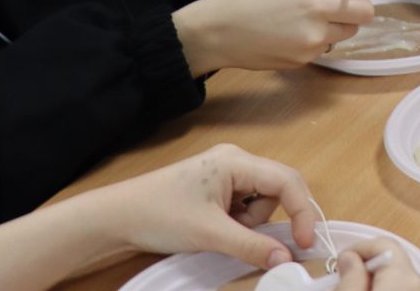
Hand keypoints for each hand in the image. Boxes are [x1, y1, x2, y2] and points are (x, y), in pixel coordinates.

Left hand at [89, 143, 326, 271]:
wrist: (116, 218)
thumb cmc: (159, 216)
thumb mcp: (209, 234)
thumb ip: (251, 246)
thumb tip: (286, 260)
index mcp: (236, 161)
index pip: (287, 181)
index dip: (302, 212)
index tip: (304, 244)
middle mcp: (235, 160)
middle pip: (276, 190)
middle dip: (266, 220)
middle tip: (247, 241)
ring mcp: (225, 172)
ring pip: (260, 201)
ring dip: (249, 224)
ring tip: (218, 234)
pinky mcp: (216, 187)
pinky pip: (244, 205)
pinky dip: (237, 223)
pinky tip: (215, 230)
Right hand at [172, 0, 375, 73]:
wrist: (216, 33)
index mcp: (317, 5)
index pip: (364, 12)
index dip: (360, 5)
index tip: (347, 0)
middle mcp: (318, 32)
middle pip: (353, 28)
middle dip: (342, 18)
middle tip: (316, 7)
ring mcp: (308, 52)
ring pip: (334, 40)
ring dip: (325, 31)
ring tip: (295, 20)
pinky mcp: (298, 66)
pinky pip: (316, 52)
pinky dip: (309, 42)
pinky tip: (285, 33)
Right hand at [334, 239, 419, 289]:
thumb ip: (350, 277)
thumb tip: (349, 259)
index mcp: (406, 279)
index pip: (385, 244)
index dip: (360, 248)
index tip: (341, 261)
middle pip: (392, 262)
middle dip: (367, 267)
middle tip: (344, 280)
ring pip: (398, 279)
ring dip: (376, 281)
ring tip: (357, 290)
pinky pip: (405, 289)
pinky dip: (389, 289)